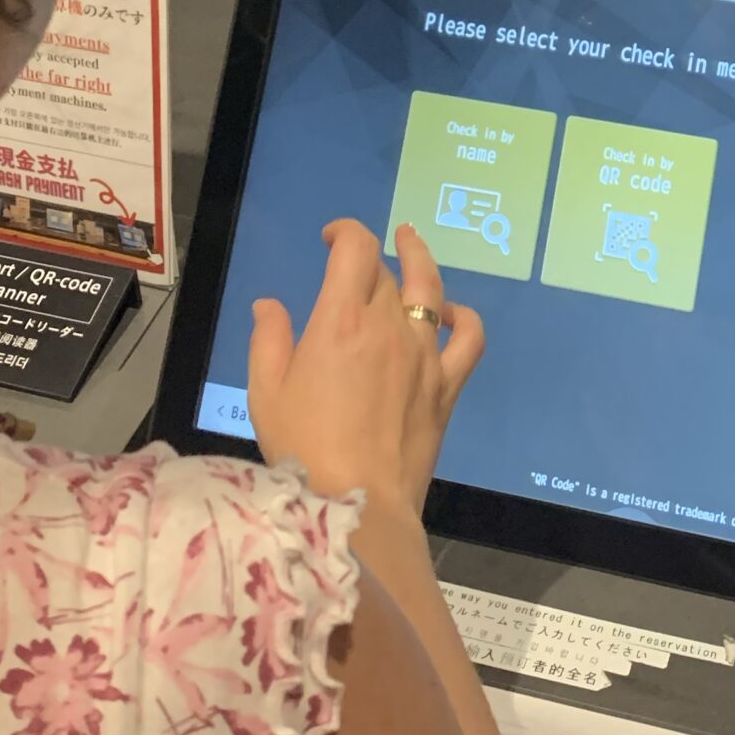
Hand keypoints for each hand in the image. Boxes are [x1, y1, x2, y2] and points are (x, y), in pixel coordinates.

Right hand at [247, 220, 483, 517]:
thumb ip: (269, 340)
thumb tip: (270, 305)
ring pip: (430, 289)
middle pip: (386, 272)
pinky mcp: (446, 384)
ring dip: (420, 260)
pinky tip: (449, 314)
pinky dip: (463, 317)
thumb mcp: (266, 391)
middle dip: (367, 260)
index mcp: (341, 321)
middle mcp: (388, 327)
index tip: (330, 237)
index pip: (355, 249)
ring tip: (411, 244)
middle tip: (353, 264)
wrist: (357, 502)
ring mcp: (424, 354)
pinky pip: (468, 338)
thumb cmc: (303, 447)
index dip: (345, 231)